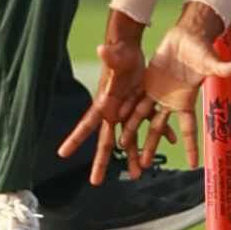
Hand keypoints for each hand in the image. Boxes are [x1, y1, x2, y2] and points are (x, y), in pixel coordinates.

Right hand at [56, 18, 151, 185]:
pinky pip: (151, 122)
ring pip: (131, 139)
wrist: (131, 47)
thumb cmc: (121, 52)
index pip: (86, 124)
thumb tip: (102, 48)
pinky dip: (161, 132)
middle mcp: (114, 111)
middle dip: (101, 162)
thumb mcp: (116, 57)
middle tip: (96, 182)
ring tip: (138, 174)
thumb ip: (110, 56)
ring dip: (135, 156)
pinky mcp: (142, 104)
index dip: (74, 139)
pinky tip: (169, 141)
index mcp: (104, 103)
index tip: (61, 153)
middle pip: (107, 141)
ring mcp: (128, 110)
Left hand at [124, 1, 230, 173]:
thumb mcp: (211, 62)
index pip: (190, 130)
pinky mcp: (148, 83)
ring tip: (123, 145)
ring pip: (143, 116)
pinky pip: (136, 98)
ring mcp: (158, 93)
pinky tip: (119, 118)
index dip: (191, 147)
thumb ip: (224, 68)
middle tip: (144, 166)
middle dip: (151, 147)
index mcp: (186, 101)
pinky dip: (127, 108)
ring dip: (133, 129)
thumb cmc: (202, 50)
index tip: (195, 166)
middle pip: (159, 130)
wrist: (187, 37)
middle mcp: (170, 101)